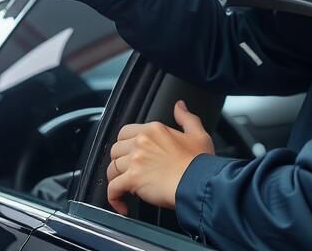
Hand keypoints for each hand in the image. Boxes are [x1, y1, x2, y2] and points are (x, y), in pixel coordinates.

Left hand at [106, 101, 214, 215]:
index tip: (130, 154)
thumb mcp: (198, 135)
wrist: (199, 183)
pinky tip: (121, 205)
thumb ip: (186, 118)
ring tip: (124, 189)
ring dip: (116, 180)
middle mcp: (141, 142)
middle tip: (128, 172)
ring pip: (112, 168)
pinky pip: (113, 189)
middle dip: (119, 162)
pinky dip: (113, 198)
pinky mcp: (133, 179)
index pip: (125, 132)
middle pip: (116, 150)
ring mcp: (135, 160)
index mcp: (154, 130)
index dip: (125, 145)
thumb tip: (179, 106)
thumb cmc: (200, 164)